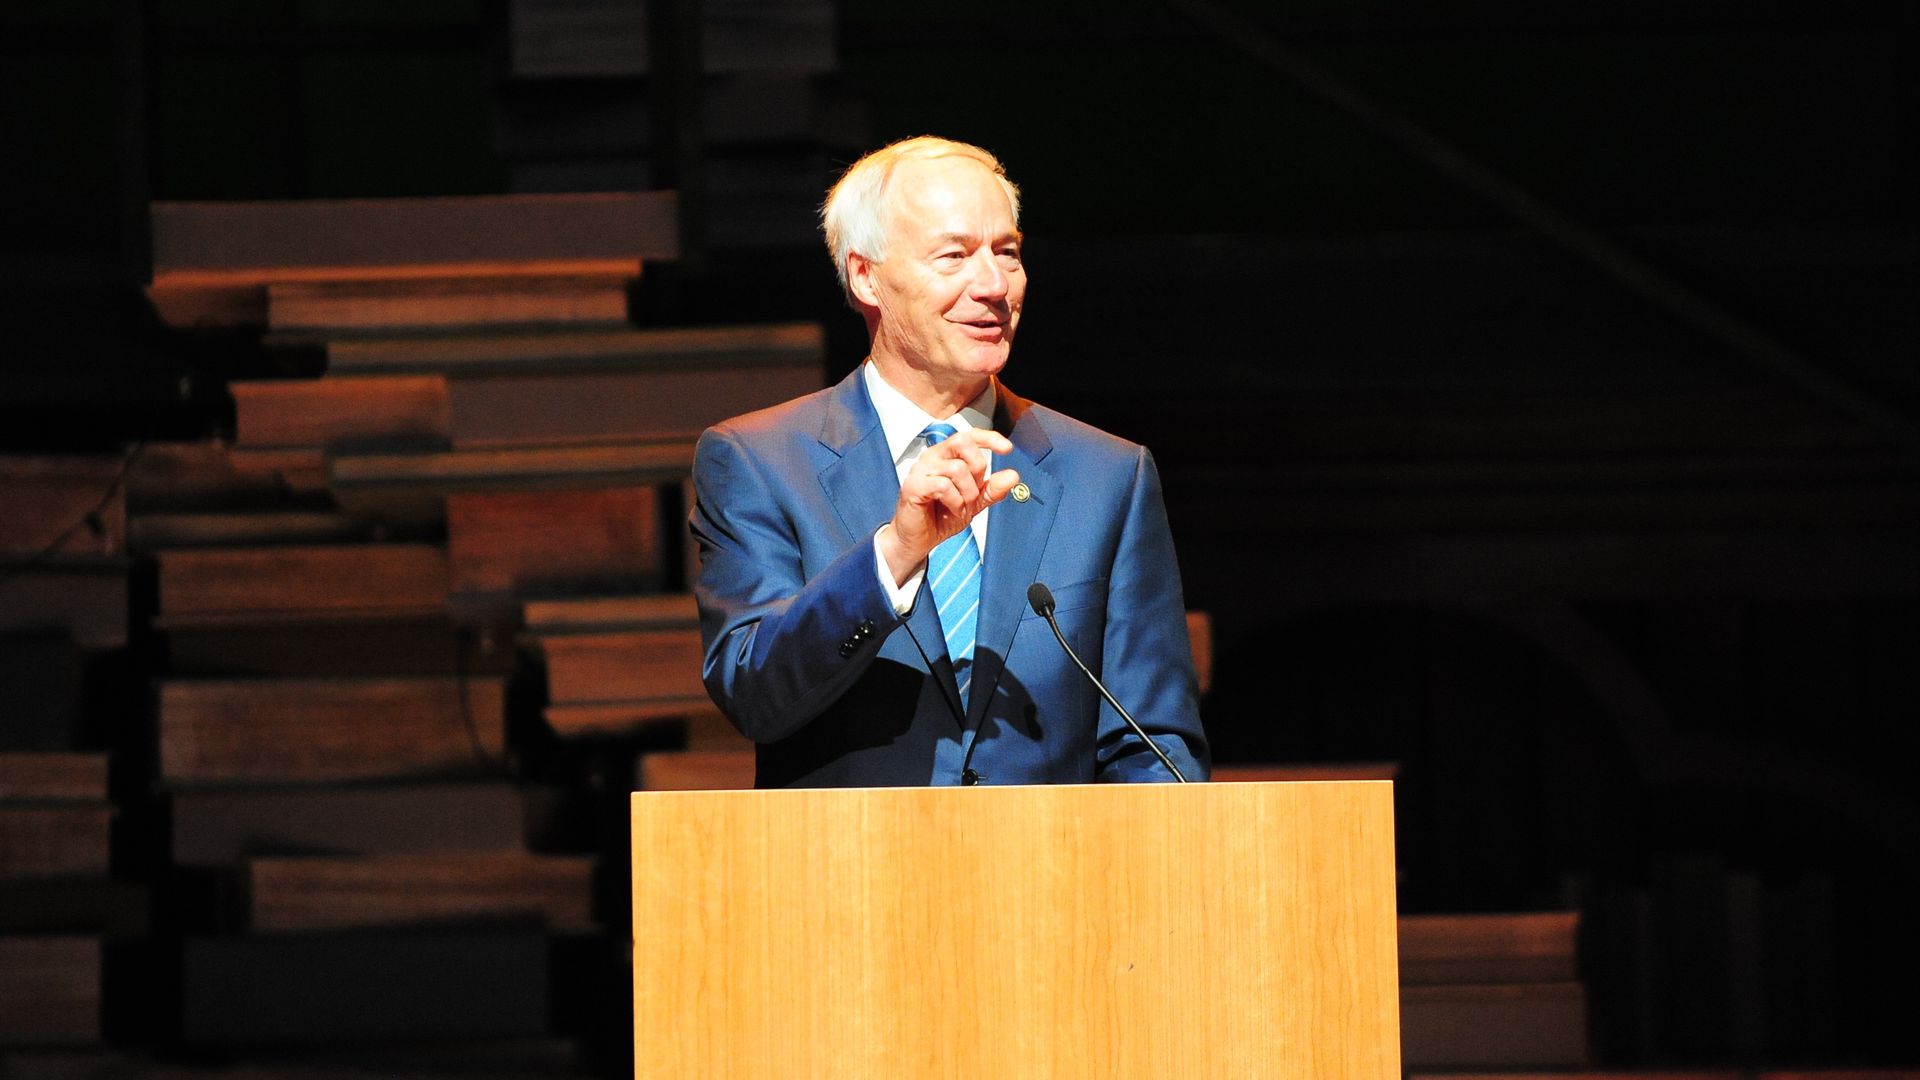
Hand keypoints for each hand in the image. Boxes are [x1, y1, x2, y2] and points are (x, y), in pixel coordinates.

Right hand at [879, 427, 1019, 585]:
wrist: (919, 541)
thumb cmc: (940, 517)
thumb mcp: (973, 502)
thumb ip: (991, 489)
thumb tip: (1013, 476)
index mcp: (946, 456)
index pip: (968, 435)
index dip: (989, 438)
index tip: (1007, 449)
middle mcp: (932, 457)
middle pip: (963, 443)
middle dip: (977, 469)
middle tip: (973, 493)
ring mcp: (920, 470)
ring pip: (957, 468)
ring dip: (967, 493)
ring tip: (961, 507)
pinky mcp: (913, 486)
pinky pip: (943, 485)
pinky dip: (954, 501)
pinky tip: (952, 510)